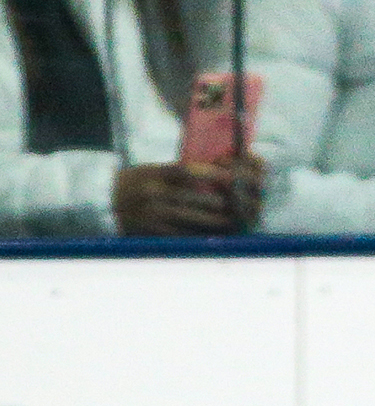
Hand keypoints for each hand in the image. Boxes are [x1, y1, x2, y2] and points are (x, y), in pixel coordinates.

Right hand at [114, 161, 256, 235]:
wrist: (102, 203)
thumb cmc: (135, 184)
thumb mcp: (152, 171)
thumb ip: (179, 173)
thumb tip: (218, 173)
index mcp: (152, 174)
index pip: (187, 171)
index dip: (214, 174)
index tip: (233, 176)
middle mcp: (151, 193)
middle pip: (195, 197)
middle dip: (222, 200)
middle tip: (242, 202)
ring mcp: (151, 214)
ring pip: (193, 218)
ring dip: (217, 220)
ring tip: (234, 219)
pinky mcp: (152, 232)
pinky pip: (183, 235)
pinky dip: (202, 235)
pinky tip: (216, 234)